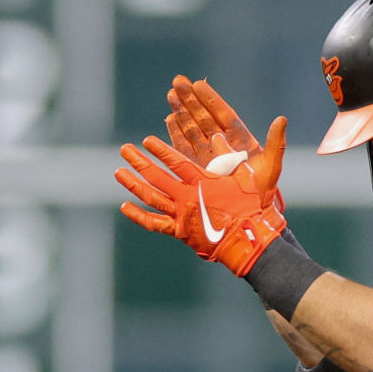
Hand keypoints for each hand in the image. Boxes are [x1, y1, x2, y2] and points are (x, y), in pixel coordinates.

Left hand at [115, 117, 287, 276]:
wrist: (248, 240)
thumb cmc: (252, 208)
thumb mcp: (253, 176)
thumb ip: (243, 153)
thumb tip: (238, 131)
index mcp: (203, 182)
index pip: (176, 162)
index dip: (160, 150)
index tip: (146, 141)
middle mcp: (187, 197)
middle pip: (157, 177)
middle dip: (139, 162)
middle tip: (124, 150)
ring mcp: (181, 215)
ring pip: (151, 197)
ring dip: (133, 184)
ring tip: (119, 172)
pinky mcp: (179, 231)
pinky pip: (154, 223)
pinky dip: (138, 216)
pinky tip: (124, 207)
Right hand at [165, 75, 284, 210]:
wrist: (250, 217)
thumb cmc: (263, 192)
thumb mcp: (271, 165)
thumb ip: (276, 142)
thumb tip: (282, 119)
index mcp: (240, 141)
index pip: (223, 115)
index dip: (210, 99)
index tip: (197, 84)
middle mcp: (222, 146)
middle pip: (204, 118)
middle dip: (190, 100)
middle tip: (177, 81)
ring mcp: (208, 156)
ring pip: (192, 129)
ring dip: (181, 112)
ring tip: (170, 94)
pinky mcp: (196, 169)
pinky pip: (184, 148)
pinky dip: (176, 134)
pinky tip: (168, 119)